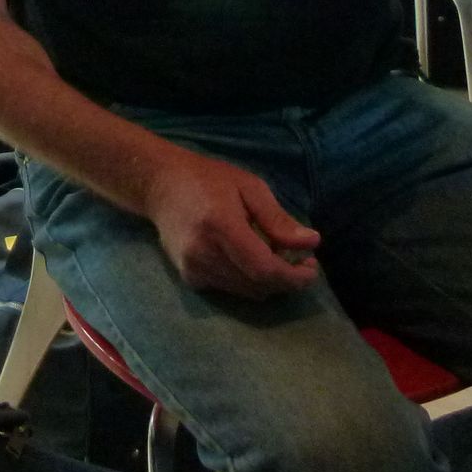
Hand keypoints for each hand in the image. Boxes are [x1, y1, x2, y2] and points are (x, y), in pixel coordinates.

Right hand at [141, 146, 320, 299]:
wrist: (160, 185)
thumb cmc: (208, 179)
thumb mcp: (249, 186)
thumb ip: (278, 219)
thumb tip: (312, 243)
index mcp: (220, 225)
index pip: (264, 269)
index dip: (293, 276)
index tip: (312, 267)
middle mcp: (203, 253)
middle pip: (258, 285)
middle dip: (287, 279)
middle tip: (301, 259)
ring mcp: (193, 269)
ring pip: (247, 292)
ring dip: (269, 281)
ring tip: (276, 256)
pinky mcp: (189, 278)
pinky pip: (231, 290)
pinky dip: (248, 281)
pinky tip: (249, 258)